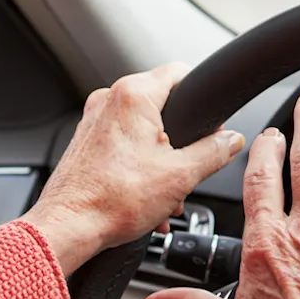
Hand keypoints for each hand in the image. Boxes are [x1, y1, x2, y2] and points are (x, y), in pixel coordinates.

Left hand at [23, 63, 244, 275]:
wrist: (68, 227)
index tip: (211, 124)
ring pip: (142, 129)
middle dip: (181, 139)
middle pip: (162, 104)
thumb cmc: (112, 200)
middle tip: (189, 168)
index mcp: (134, 95)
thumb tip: (231, 140)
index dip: (202, 97)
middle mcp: (109, 100)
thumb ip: (214, 152)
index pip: (180, 71)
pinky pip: (122, 144)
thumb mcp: (181, 175)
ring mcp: (93, 120)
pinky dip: (138, 166)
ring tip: (166, 195)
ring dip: (161, 159)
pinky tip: (146, 197)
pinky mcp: (85, 142)